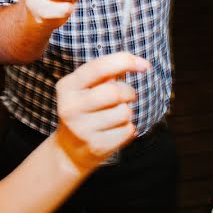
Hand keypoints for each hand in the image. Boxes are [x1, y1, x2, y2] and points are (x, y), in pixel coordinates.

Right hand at [53, 52, 149, 171]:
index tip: (145, 64)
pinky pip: (128, 130)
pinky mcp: (96, 146)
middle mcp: (71, 107)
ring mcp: (82, 128)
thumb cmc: (84, 111)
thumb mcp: (85, 89)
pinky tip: (116, 130)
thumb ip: (104, 74)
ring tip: (116, 116)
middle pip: (114, 92)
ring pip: (124, 112)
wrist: (69, 151)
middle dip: (128, 92)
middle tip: (127, 96)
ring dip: (127, 112)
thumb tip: (137, 62)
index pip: (98, 68)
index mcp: (67, 86)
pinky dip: (128, 128)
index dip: (125, 61)